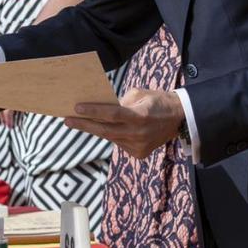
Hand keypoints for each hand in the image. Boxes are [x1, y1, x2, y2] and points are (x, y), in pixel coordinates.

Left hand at [64, 87, 186, 158]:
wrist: (179, 118)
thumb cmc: (157, 101)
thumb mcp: (139, 94)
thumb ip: (120, 102)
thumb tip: (99, 107)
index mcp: (140, 116)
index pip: (112, 114)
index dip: (93, 111)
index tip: (76, 108)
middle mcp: (139, 134)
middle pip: (105, 130)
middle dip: (84, 125)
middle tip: (67, 120)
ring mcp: (139, 146)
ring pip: (110, 137)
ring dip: (96, 129)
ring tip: (81, 121)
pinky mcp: (139, 154)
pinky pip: (118, 142)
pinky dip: (112, 134)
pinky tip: (108, 128)